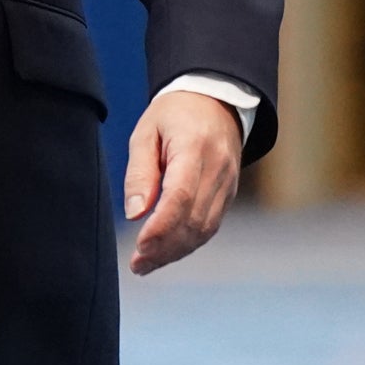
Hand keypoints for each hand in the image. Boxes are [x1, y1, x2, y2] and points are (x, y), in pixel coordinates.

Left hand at [124, 91, 242, 273]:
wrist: (217, 100)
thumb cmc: (174, 114)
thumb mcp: (146, 132)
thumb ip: (140, 172)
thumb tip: (135, 214)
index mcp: (195, 146)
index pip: (181, 195)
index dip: (161, 226)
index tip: (140, 246)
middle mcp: (218, 168)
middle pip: (194, 219)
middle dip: (164, 248)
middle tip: (136, 264)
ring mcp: (228, 183)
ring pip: (204, 229)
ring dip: (175, 251)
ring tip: (146, 264)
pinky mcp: (229, 193)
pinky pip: (210, 226)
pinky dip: (188, 243)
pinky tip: (166, 252)